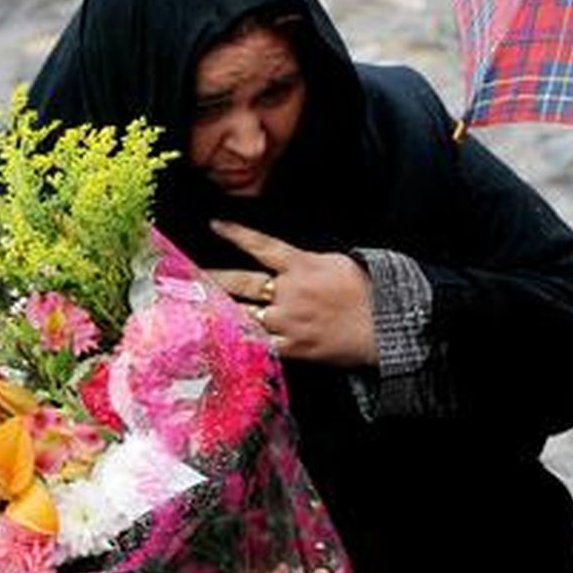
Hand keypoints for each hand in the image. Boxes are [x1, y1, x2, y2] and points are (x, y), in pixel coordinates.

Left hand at [206, 220, 378, 366]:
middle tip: (185, 276)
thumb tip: (286, 260)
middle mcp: (290, 292)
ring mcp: (289, 321)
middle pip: (240, 283)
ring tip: (193, 308)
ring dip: (216, 312)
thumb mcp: (339, 262)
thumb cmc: (369, 291)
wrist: (386, 326)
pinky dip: (239, 342)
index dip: (236, 234)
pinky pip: (259, 345)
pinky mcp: (294, 347)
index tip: (215, 225)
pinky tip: (220, 340)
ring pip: (243, 315)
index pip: (262, 245)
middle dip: (210, 279)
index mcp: (302, 265)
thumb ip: (307, 260)